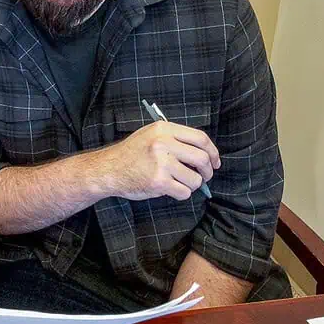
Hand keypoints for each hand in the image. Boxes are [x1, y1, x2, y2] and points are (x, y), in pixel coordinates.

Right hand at [94, 121, 220, 200]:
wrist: (108, 169)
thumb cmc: (131, 154)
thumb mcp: (150, 135)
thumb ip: (174, 139)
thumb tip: (204, 154)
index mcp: (164, 129)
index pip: (200, 138)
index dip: (213, 152)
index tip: (215, 162)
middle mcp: (163, 143)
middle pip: (202, 158)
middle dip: (208, 171)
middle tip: (204, 177)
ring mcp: (161, 163)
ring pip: (195, 179)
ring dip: (192, 185)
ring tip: (180, 183)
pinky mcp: (158, 181)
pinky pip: (184, 192)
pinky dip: (181, 194)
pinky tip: (170, 190)